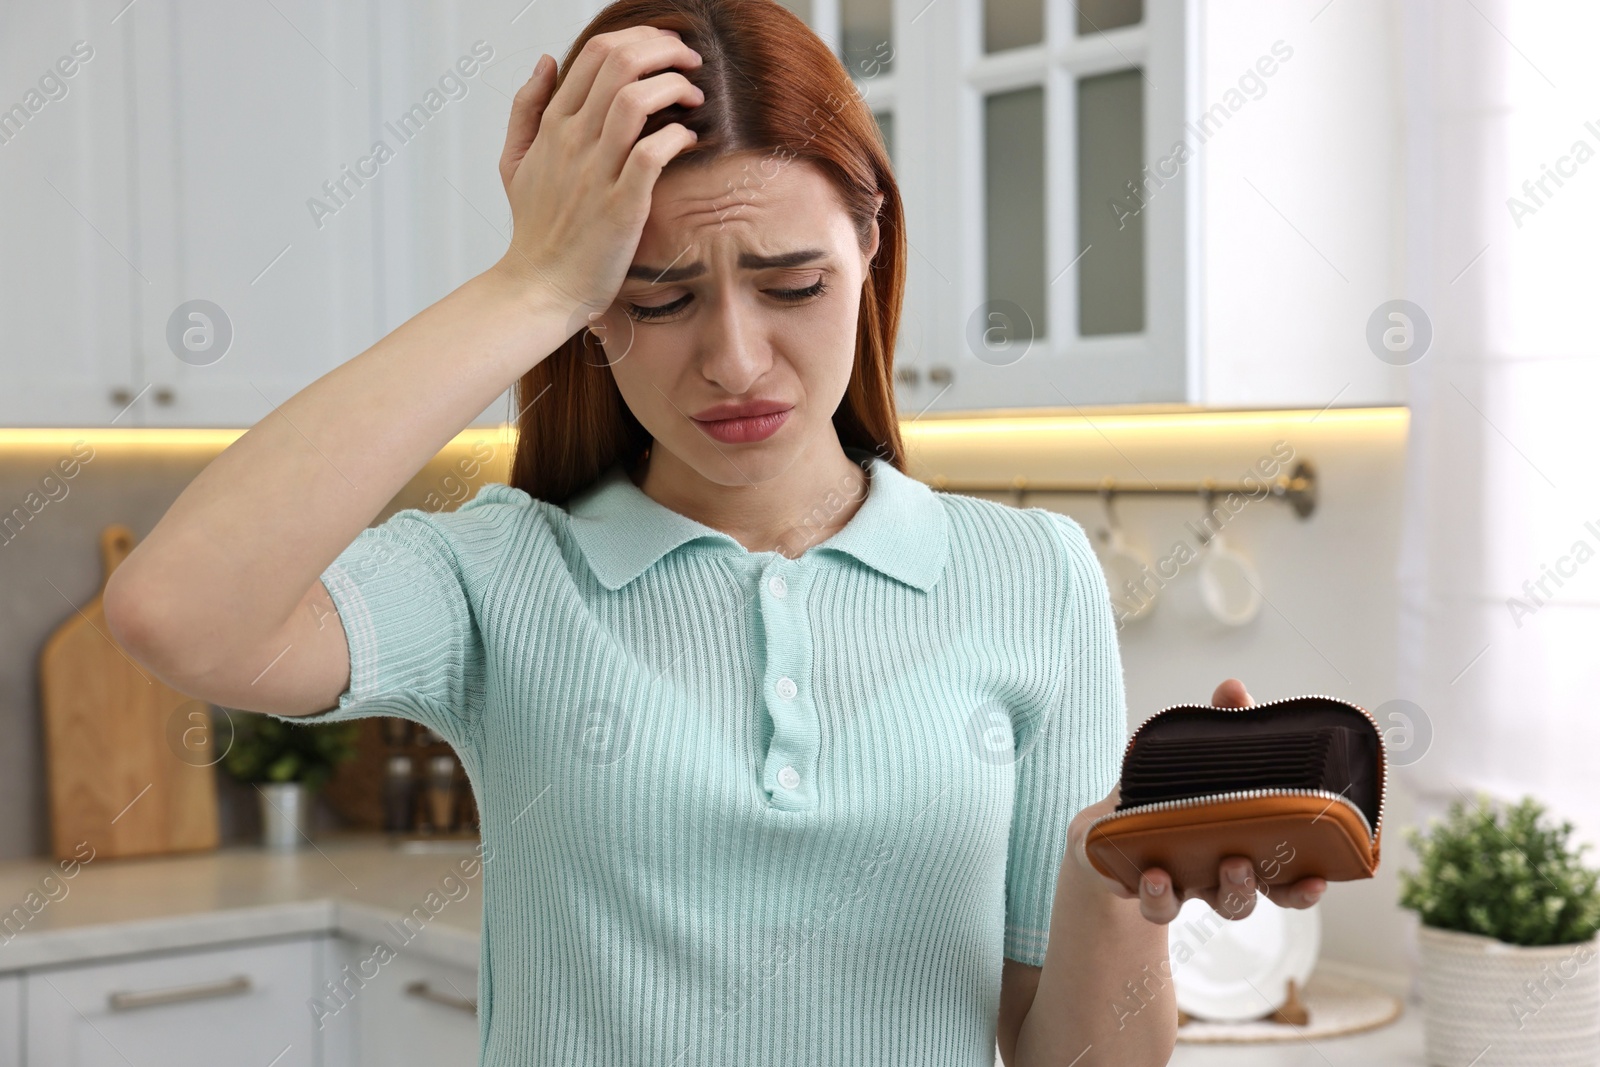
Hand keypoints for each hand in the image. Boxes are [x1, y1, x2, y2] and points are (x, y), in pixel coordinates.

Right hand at [492, 26, 704, 322]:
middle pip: (619, 64)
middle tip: (690, 60)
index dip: (639, 39)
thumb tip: (546, 60)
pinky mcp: (621, 206)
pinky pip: (651, 153)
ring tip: (693, 94)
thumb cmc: (536, 229)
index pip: (595, 53)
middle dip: (664, 50)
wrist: (540, 286)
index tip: (666, 49)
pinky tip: (687, 138)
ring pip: (634, 100)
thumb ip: (527, 108)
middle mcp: (572, 141)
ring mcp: (595, 173)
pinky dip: (676, 136)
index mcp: (552, 126)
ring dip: (673, 86)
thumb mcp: (515, 161)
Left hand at [1067, 678, 1328, 923]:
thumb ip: (1221, 724)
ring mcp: (1183, 887)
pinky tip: (1144, 875)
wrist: (1111, 825)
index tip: (1316, 880)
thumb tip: (1233, 688)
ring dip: (1183, 893)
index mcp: (1245, 848)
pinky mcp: (1143, 888)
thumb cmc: (1172, 788)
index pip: (1285, 880)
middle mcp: (1218, 876)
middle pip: (1242, 899)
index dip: (1302, 888)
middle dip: (1243, 886)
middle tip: (1237, 862)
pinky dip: (1150, 893)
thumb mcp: (1195, 753)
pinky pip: (1153, 904)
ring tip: (1169, 872)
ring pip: (1196, 906)